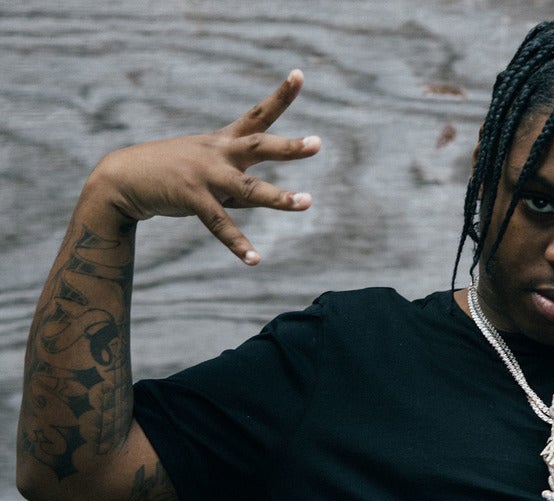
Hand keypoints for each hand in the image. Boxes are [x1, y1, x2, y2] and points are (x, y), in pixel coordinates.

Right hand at [90, 69, 320, 264]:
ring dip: (278, 197)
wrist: (122, 179)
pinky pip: (220, 224)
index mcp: (224, 141)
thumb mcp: (210, 172)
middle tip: (317, 143)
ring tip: (307, 202)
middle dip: (289, 147)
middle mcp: (218, 153)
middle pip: (259, 146)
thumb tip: (269, 200)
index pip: (258, 114)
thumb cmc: (172, 173)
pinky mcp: (191, 198)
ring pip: (248, 188)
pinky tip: (255, 259)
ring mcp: (205, 175)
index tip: (299, 74)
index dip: (280, 96)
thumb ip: (241, 184)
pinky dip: (238, 244)